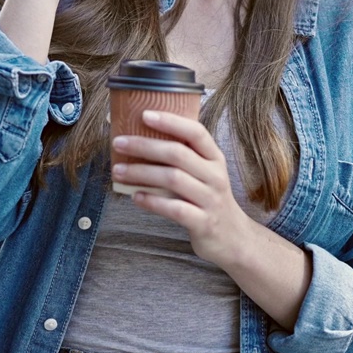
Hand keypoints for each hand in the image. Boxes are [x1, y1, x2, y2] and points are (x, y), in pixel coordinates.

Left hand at [111, 110, 253, 267]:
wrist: (234, 238)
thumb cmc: (209, 199)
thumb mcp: (204, 174)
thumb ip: (183, 158)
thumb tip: (140, 139)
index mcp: (215, 158)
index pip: (196, 132)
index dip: (171, 121)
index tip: (145, 114)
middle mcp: (215, 176)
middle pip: (178, 153)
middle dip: (144, 145)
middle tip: (118, 142)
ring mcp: (210, 200)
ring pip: (173, 179)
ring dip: (141, 172)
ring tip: (118, 171)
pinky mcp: (203, 223)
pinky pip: (174, 209)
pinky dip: (152, 201)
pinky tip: (135, 196)